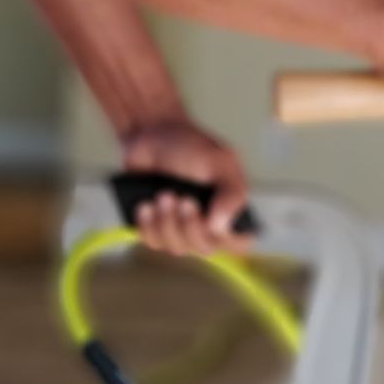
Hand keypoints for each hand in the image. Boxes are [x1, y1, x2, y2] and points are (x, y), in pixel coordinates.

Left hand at [119, 121, 252, 253]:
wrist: (151, 135)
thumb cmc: (188, 146)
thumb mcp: (220, 162)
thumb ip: (231, 193)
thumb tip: (220, 227)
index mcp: (228, 209)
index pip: (238, 242)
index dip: (227, 240)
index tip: (211, 221)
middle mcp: (206, 223)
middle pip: (204, 248)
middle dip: (189, 225)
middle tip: (181, 198)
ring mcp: (180, 228)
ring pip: (177, 248)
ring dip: (166, 223)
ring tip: (162, 194)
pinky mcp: (155, 227)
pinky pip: (153, 242)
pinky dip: (147, 226)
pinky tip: (145, 205)